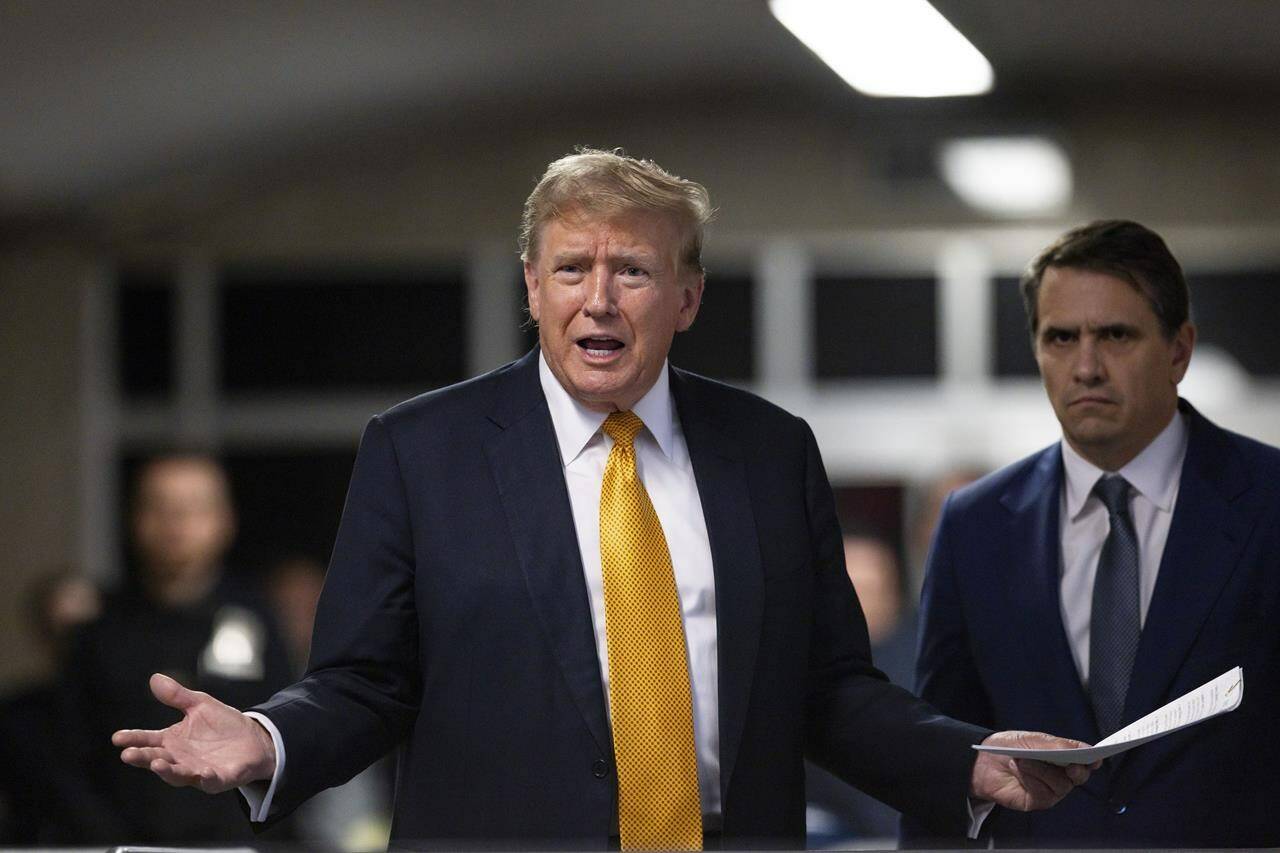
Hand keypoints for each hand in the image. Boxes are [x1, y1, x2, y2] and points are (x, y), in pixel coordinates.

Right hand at [112, 672, 276, 792]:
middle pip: (157, 759)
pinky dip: (203, 778)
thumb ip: (177, 696)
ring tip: (156, 763)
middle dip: (143, 757)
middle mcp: (180, 758)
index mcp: (172, 740)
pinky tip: (200, 773)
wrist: (254, 739)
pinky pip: (209, 780)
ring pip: (178, 774)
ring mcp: (198, 770)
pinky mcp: (218, 778)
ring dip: (167, 771)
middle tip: (128, 754)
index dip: (133, 738)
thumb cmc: (222, 724)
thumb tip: (155, 678)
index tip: (118, 737)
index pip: (148, 740)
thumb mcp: (199, 705)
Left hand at [970, 731, 1099, 811]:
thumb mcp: (1033, 740)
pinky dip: (1031, 780)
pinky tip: (1019, 772)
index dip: (1092, 759)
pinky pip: (1044, 793)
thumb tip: (1085, 749)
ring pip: (1061, 784)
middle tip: (1068, 764)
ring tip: (1022, 761)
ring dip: (1041, 770)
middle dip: (1075, 769)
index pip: (1084, 759)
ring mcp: (1051, 789)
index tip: (1095, 758)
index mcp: (1061, 756)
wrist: (983, 761)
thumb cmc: (1009, 747)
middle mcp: (1060, 774)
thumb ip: (1058, 745)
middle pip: (1079, 776)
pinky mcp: (1039, 801)